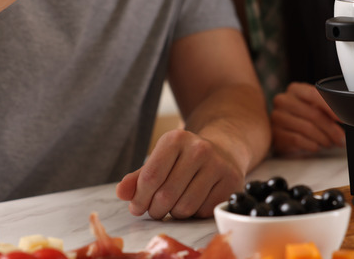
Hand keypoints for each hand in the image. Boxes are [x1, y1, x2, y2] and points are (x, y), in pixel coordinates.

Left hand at [115, 129, 243, 218]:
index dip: (139, 199)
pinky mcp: (231, 181)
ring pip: (185, 207)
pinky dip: (195, 213)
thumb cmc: (184, 160)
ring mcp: (218, 164)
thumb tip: (121, 193)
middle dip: (155, 210)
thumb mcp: (160, 161)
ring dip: (175, 213)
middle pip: (166, 195)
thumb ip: (138, 178)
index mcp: (176, 139)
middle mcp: (199, 148)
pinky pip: (203, 211)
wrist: (223, 152)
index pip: (150, 177)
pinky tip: (196, 201)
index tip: (137, 207)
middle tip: (155, 209)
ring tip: (175, 204)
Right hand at [271, 82, 345, 156]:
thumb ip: (326, 106)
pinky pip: (297, 139)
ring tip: (329, 143)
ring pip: (306, 128)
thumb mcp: (314, 106)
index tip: (344, 118)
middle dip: (331, 128)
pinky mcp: (274, 133)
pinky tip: (316, 146)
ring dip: (323, 138)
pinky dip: (311, 144)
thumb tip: (345, 115)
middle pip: (313, 114)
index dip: (331, 107)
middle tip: (341, 138)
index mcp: (295, 89)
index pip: (314, 94)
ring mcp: (277, 117)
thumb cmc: (303, 115)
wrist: (284, 128)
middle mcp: (283, 100)